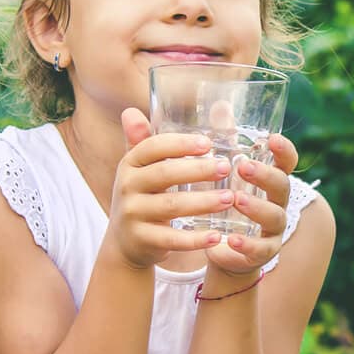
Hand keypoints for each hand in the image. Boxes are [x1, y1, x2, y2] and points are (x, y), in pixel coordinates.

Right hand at [107, 108, 233, 269]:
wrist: (125, 243)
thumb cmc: (142, 196)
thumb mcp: (139, 170)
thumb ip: (143, 142)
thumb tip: (132, 110)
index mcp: (130, 164)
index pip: (152, 147)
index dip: (180, 144)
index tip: (208, 144)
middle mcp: (126, 186)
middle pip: (165, 174)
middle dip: (198, 170)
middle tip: (226, 168)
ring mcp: (133, 214)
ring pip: (172, 207)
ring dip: (203, 202)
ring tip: (229, 198)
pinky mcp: (142, 240)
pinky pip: (171, 239)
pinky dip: (194, 239)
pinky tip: (216, 236)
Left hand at [206, 133, 298, 274]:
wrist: (225, 247)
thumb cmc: (227, 202)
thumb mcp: (224, 172)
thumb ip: (226, 141)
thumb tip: (221, 105)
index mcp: (270, 180)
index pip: (286, 162)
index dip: (284, 150)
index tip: (271, 138)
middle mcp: (277, 202)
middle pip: (282, 186)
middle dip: (265, 175)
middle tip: (243, 166)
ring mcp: (274, 228)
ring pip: (275, 216)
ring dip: (257, 207)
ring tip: (236, 200)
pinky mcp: (264, 252)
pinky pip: (261, 248)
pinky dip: (247, 244)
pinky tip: (231, 239)